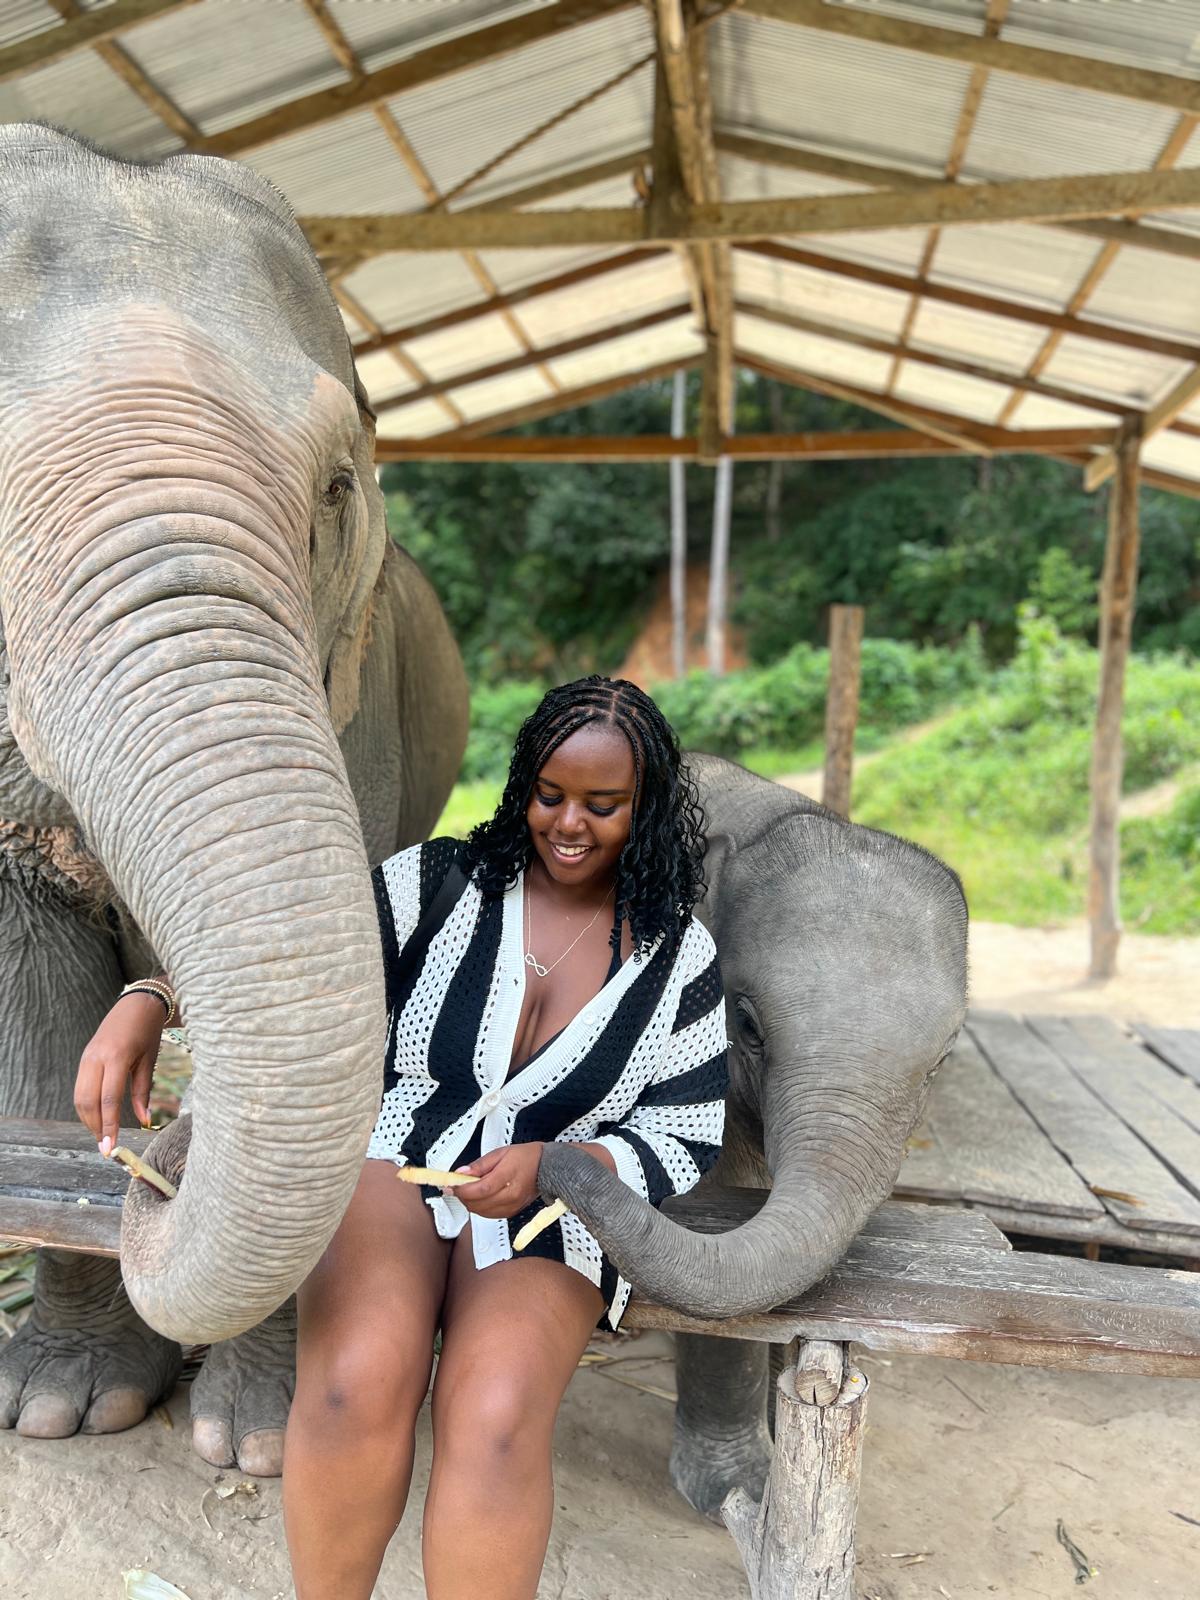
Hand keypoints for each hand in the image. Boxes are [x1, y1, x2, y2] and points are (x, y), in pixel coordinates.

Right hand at [74, 993, 164, 1151]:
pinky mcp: (84, 1058)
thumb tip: (144, 1121)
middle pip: (88, 1101)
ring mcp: (87, 1057)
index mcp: (116, 1057)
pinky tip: (97, 1117)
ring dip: (88, 1119)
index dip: (109, 1126)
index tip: (110, 1148)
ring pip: (79, 1097)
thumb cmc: (148, 1032)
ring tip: (102, 1136)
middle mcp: (96, 1058)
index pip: (108, 1099)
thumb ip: (143, 1093)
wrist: (136, 1003)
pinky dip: (86, 1106)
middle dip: (95, 1127)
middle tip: (106, 1147)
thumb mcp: (150, 1061)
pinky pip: (80, 1087)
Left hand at [449, 1143, 544, 1219]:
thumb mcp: (500, 1153)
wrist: (546, 1167)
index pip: (479, 1189)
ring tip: (468, 1191)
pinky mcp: (512, 1212)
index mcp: (507, 1176)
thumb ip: (479, 1165)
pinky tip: (479, 1198)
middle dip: (462, 1196)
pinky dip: (480, 1208)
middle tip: (456, 1186)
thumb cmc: (525, 1157)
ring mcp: (512, 1206)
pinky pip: (489, 1215)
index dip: (462, 1189)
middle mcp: (510, 1195)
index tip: (451, 1184)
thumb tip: (461, 1173)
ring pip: (481, 1212)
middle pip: (478, 1204)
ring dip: (470, 1203)